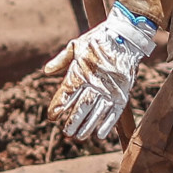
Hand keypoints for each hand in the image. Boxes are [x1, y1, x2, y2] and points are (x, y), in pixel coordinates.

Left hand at [44, 2, 157, 141]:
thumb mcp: (76, 45)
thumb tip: (46, 71)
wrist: (126, 36)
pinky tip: (100, 134)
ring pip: (96, 112)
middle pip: (81, 106)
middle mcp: (95, 82)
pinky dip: (107, 124)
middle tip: (66, 133)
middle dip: (72, 121)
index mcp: (81, 70)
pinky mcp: (122, 91)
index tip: (52, 117)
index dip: (58, 107)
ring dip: (87, 126)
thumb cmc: (98, 39)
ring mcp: (110, 88)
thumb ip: (61, 60)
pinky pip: (114, 112)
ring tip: (79, 136)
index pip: (66, 94)